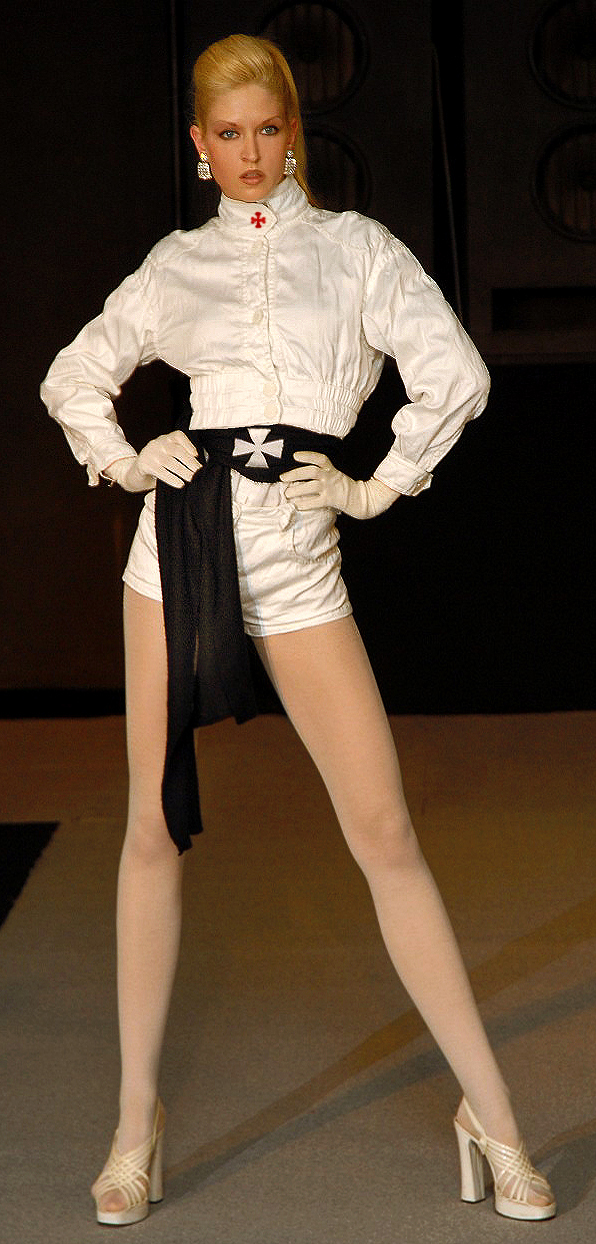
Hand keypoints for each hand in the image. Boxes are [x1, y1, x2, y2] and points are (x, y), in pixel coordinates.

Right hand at [104, 431, 200, 490]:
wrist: (133, 473)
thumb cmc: (156, 466)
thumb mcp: (166, 456)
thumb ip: (180, 457)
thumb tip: (198, 466)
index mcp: (164, 439)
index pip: (178, 436)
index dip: (189, 444)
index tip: (196, 455)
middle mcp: (157, 443)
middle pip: (176, 451)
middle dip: (190, 462)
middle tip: (199, 472)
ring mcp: (150, 453)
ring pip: (169, 462)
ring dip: (183, 471)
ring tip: (192, 479)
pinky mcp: (144, 464)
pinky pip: (160, 471)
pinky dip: (172, 478)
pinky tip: (180, 484)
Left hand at [280, 451, 398, 517]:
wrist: (359, 498)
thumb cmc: (341, 486)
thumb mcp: (333, 474)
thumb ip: (320, 472)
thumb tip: (297, 475)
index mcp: (331, 469)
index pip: (320, 458)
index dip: (307, 455)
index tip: (295, 455)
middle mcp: (330, 477)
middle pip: (311, 471)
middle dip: (294, 474)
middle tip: (282, 477)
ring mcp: (330, 488)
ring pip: (311, 487)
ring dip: (296, 490)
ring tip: (287, 493)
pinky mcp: (331, 500)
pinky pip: (315, 502)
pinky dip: (305, 504)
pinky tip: (297, 505)